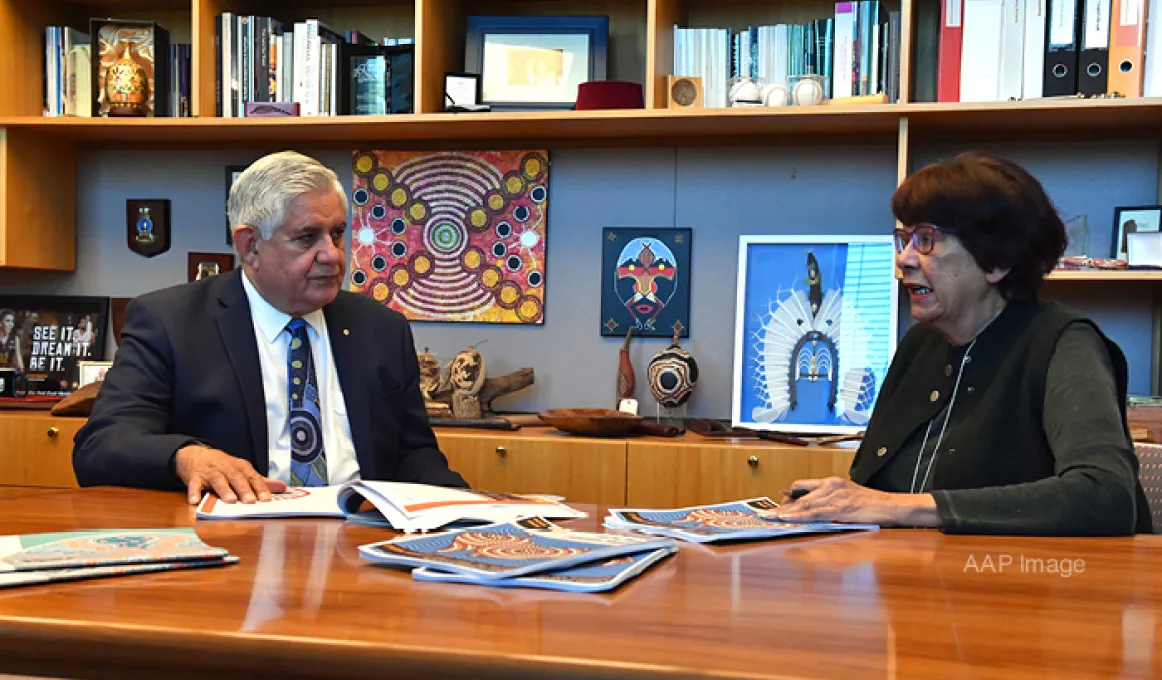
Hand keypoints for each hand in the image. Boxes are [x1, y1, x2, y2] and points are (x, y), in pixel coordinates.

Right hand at [174, 445, 286, 504]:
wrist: (195, 454)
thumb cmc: (222, 466)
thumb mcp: (242, 470)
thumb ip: (261, 481)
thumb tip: (283, 487)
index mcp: (240, 467)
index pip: (253, 476)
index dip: (260, 487)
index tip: (267, 499)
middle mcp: (226, 467)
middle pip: (237, 478)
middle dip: (245, 489)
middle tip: (251, 501)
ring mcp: (210, 472)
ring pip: (218, 480)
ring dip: (224, 490)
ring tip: (230, 501)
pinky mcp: (194, 477)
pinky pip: (194, 484)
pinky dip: (194, 492)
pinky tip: (195, 501)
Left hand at [774, 477, 941, 527]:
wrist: (890, 506)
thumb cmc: (871, 504)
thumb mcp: (848, 497)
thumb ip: (830, 501)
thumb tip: (813, 511)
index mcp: (832, 482)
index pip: (802, 486)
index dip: (788, 496)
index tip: (777, 505)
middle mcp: (830, 486)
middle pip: (800, 496)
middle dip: (783, 507)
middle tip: (768, 515)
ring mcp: (834, 496)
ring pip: (804, 505)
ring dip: (785, 512)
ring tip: (770, 518)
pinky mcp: (839, 508)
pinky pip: (814, 513)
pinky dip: (798, 516)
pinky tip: (787, 519)